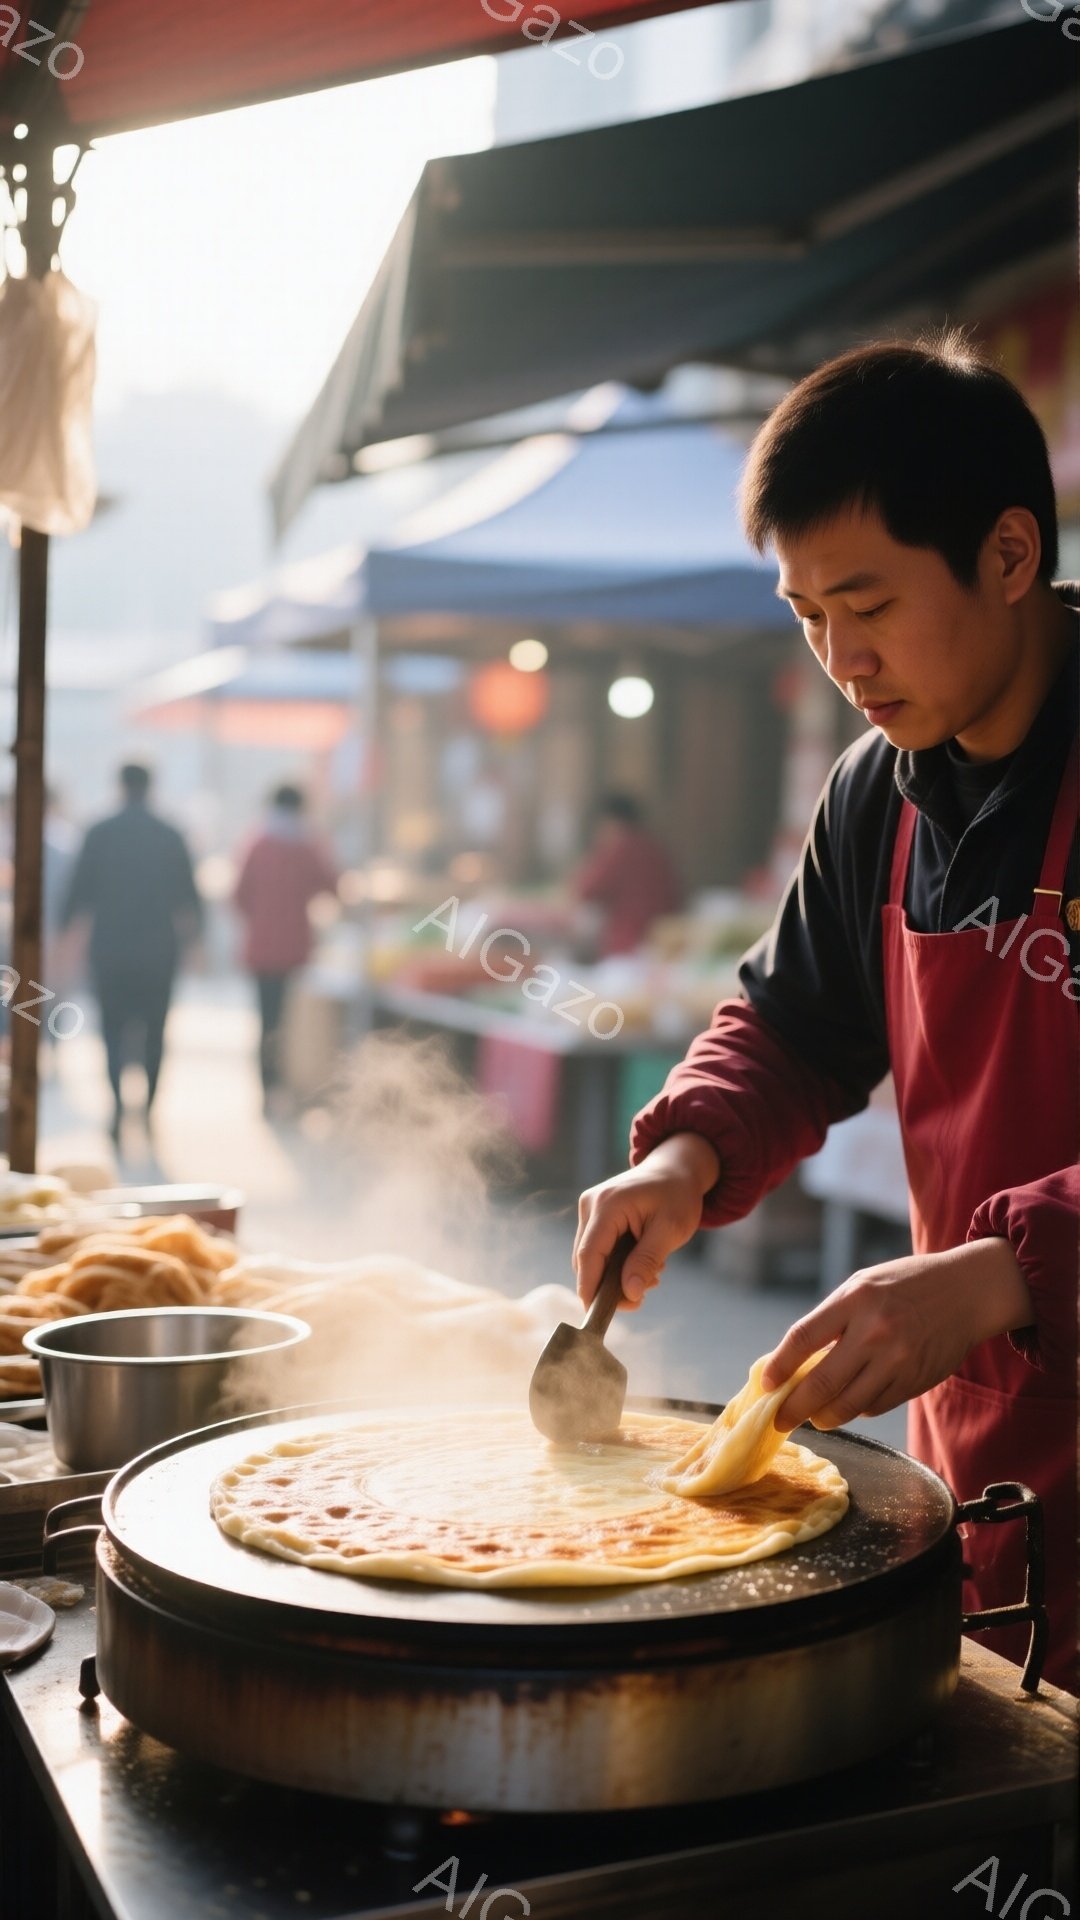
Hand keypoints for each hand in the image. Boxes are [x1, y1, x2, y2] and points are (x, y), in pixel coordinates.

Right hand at [573, 1132, 719, 1310]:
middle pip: (586, 1259)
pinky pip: (597, 1248)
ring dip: (615, 1274)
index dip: (590, 1288)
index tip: (597, 1315)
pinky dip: (615, 1262)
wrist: (676, 1169)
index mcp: (608, 1205)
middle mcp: (591, 1205)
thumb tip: (630, 1293)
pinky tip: (642, 1262)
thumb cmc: (677, 1196)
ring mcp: (590, 1209)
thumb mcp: (670, 1229)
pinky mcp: (594, 1215)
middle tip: (641, 1298)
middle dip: (609, 1285)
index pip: (589, 1255)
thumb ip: (647, 1260)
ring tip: (651, 1274)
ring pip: (591, 1257)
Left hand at [760, 1238, 1033, 1430]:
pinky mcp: (915, 1381)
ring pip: (849, 1405)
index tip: (765, 1385)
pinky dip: (859, 1409)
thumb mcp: (862, 1286)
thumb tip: (794, 1362)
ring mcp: (897, 1360)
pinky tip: (853, 1402)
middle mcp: (875, 1332)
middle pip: (822, 1383)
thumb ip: (831, 1320)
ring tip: (815, 1417)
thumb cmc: (905, 1286)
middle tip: (780, 1420)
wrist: (966, 1292)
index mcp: (855, 1299)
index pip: (803, 1339)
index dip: (779, 1366)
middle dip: (794, 1408)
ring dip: (825, 1417)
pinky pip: (876, 1406)